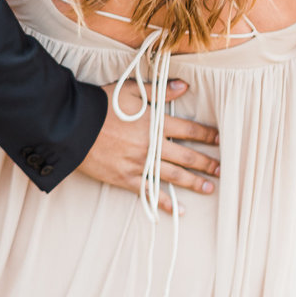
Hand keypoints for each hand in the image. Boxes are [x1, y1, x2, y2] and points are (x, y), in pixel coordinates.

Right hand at [77, 78, 218, 209]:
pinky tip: (180, 210)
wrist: (73, 125)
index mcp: (154, 123)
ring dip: (194, 182)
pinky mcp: (125, 178)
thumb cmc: (101, 104)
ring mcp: (139, 164)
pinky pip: (150, 193)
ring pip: (173, 176)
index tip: (220, 139)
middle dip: (206, 162)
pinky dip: (166, 203)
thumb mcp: (130, 90)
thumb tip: (184, 86)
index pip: (188, 130)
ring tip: (210, 188)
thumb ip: (159, 90)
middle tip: (222, 169)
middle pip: (186, 156)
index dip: (206, 134)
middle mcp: (151, 146)